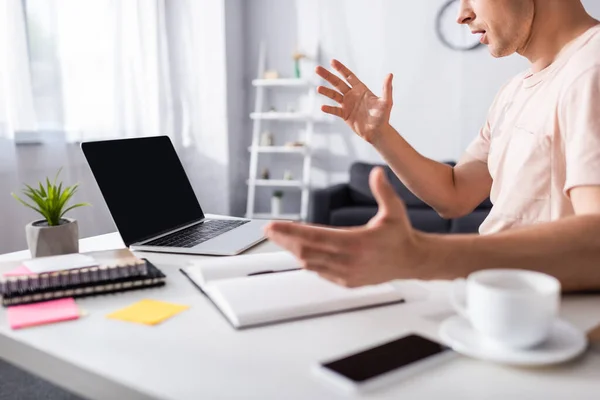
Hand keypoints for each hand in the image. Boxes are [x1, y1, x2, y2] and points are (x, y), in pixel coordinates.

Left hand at [264, 168, 424, 287]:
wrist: (412, 261)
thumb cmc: (401, 235)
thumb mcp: (394, 210)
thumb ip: (383, 191)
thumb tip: (376, 172)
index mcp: (357, 243)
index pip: (315, 236)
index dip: (291, 232)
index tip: (273, 226)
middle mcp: (349, 261)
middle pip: (306, 252)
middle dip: (285, 240)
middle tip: (269, 230)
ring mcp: (346, 274)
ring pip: (310, 264)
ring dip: (293, 251)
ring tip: (280, 239)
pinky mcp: (347, 282)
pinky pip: (320, 272)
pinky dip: (308, 261)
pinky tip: (300, 251)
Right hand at [316, 59, 393, 143]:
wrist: (377, 132)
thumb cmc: (383, 116)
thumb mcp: (386, 102)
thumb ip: (386, 88)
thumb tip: (390, 74)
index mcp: (361, 89)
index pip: (348, 76)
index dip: (341, 69)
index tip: (332, 61)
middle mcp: (352, 95)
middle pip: (337, 83)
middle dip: (327, 76)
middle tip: (317, 69)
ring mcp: (347, 105)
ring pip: (334, 96)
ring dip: (326, 91)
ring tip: (318, 88)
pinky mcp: (345, 115)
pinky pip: (335, 110)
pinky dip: (329, 109)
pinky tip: (322, 107)